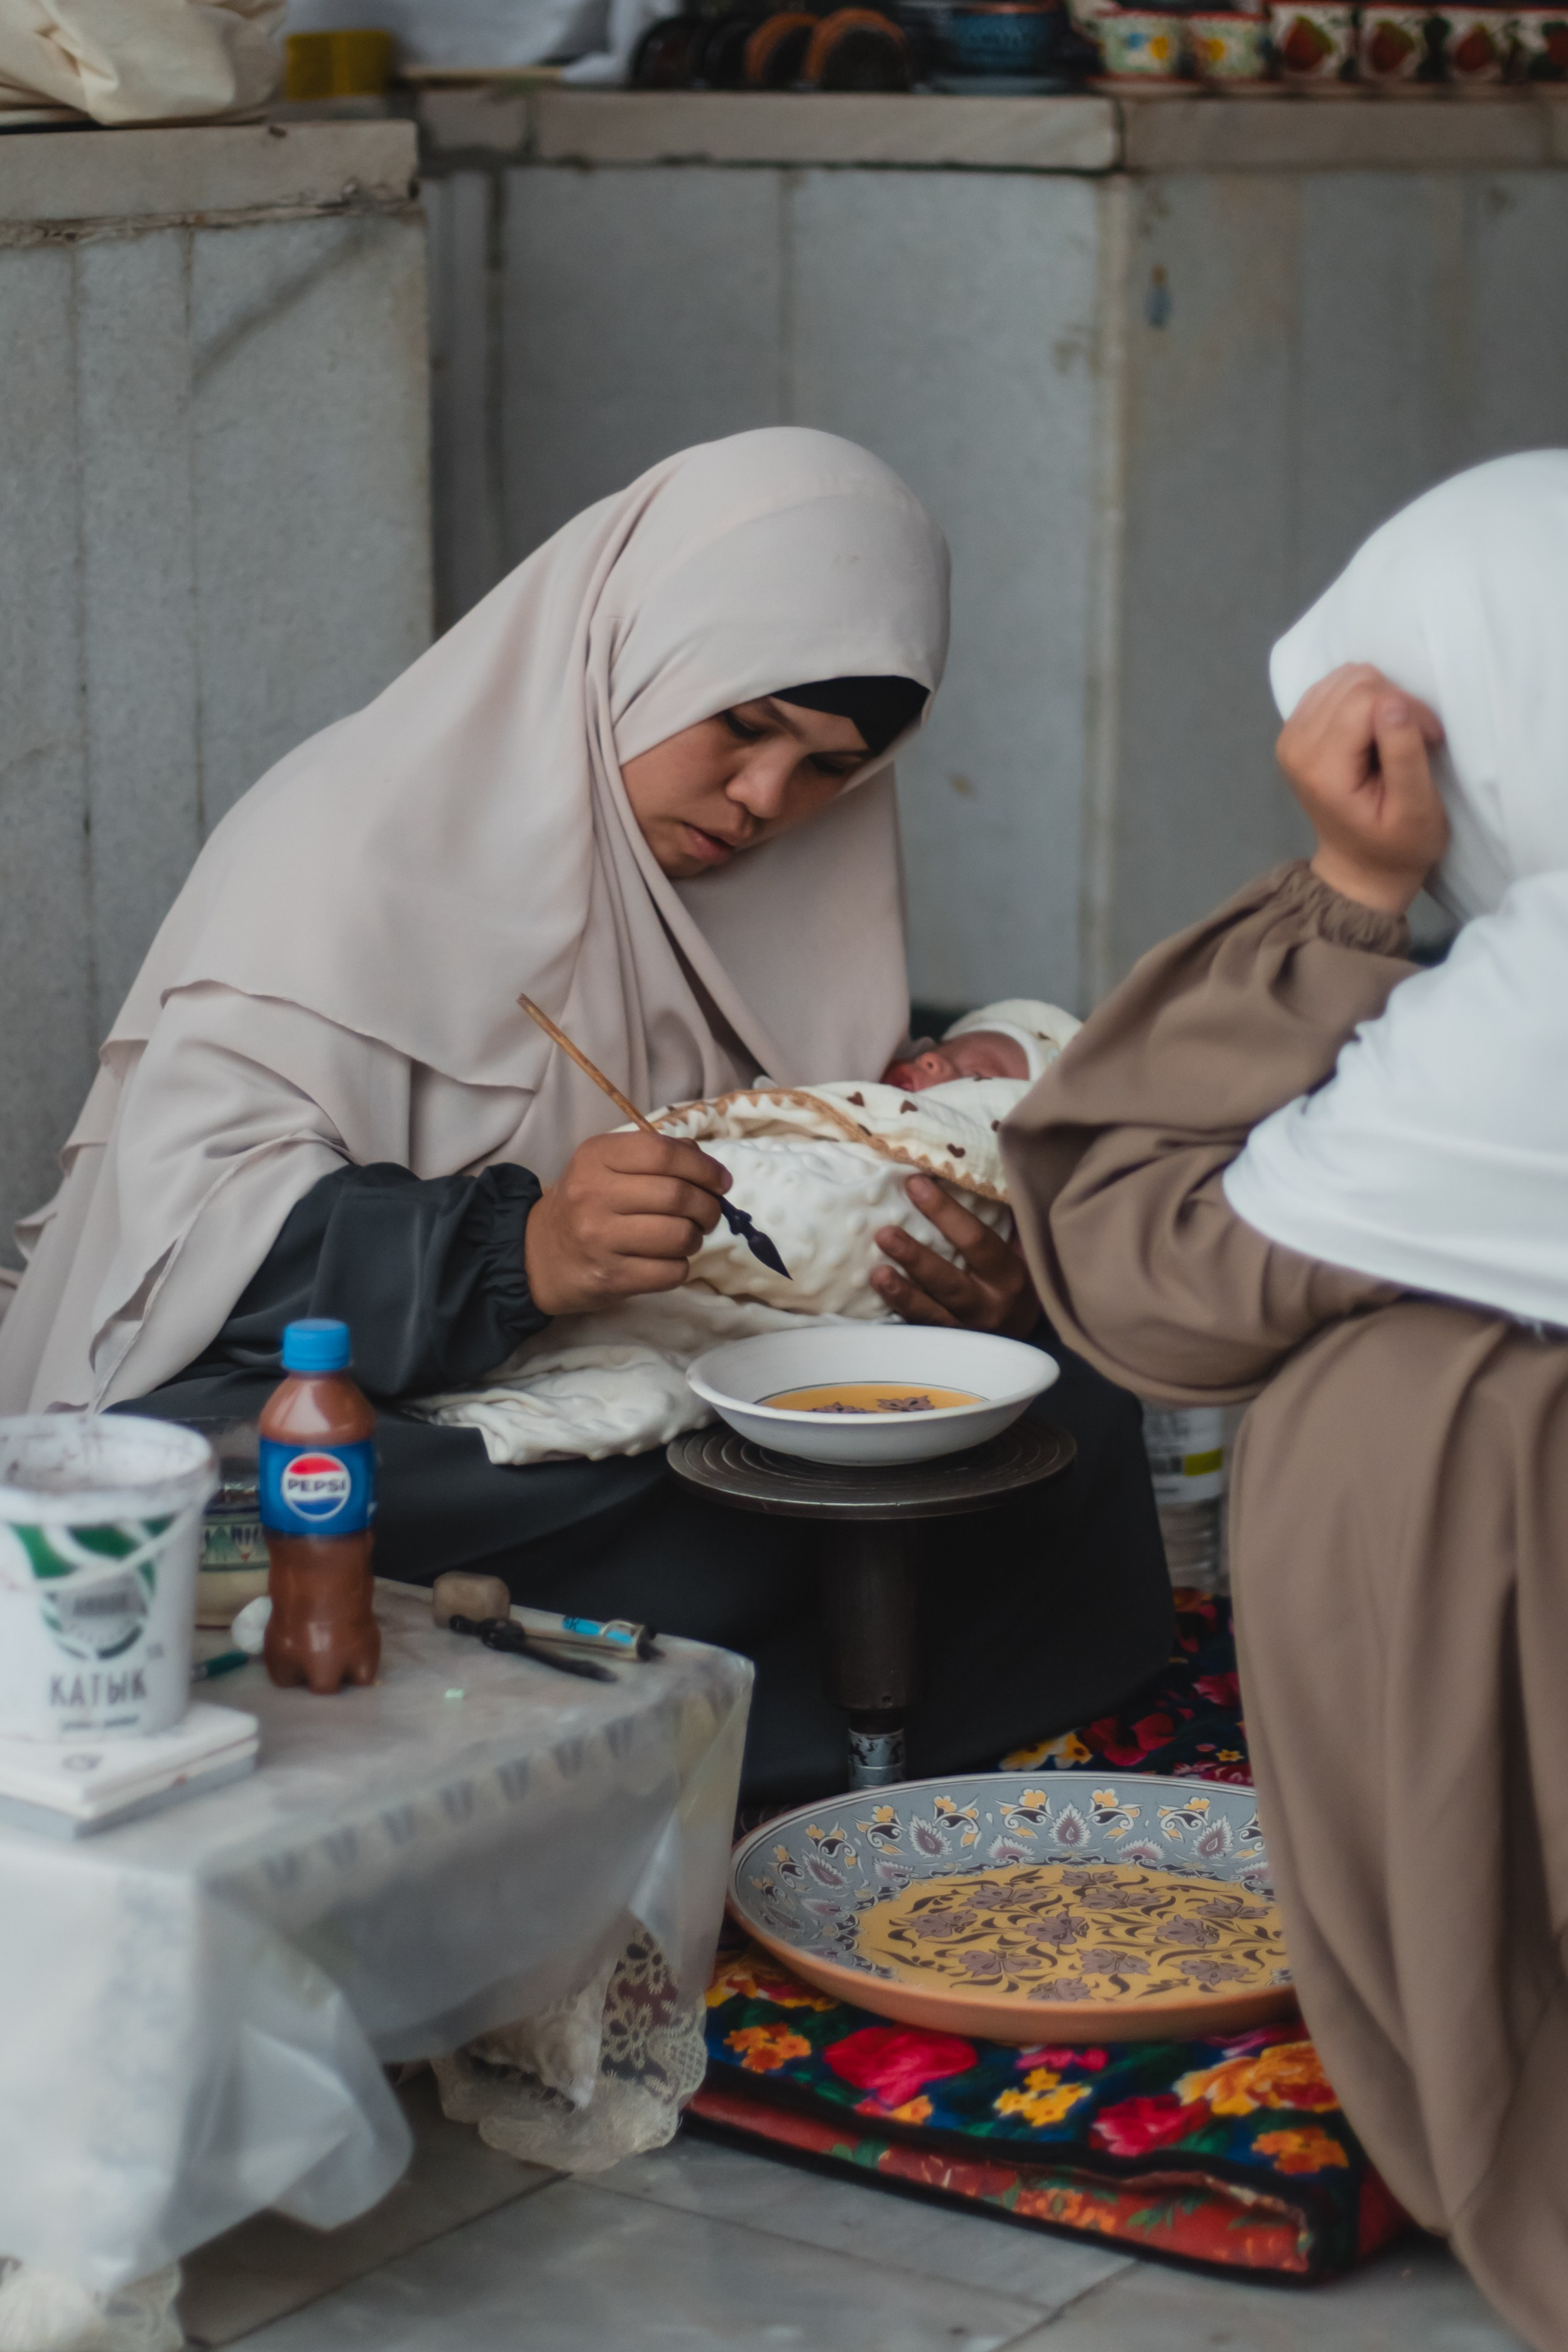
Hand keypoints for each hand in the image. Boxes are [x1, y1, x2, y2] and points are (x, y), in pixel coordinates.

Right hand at [525, 1131, 730, 1315]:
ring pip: (679, 1236)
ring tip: (685, 1237)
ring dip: (695, 1238)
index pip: (663, 1153)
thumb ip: (656, 1156)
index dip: (703, 1167)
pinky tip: (666, 1260)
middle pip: (677, 1196)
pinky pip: (670, 1272)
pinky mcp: (609, 1278)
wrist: (540, 1255)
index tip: (720, 1182)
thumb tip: (709, 1168)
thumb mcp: (607, 1166)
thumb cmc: (586, 1204)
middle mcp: (593, 1195)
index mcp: (596, 1157)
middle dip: (708, 1206)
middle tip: (708, 1214)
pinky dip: (680, 1267)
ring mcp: (599, 1239)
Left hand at [872, 1176, 1038, 1336]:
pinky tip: (880, 1296)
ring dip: (902, 1293)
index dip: (945, 1212)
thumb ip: (1001, 1219)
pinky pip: (921, 1329)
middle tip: (885, 1234)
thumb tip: (968, 1170)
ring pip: (931, 1312)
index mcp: (1009, 1275)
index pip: (976, 1240)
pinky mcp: (947, 1346)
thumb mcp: (1020, 1249)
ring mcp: (967, 1330)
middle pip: (950, 1281)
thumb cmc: (1013, 1276)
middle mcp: (989, 1305)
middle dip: (917, 1258)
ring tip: (876, 1273)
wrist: (1022, 1332)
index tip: (915, 1184)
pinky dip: (900, 1312)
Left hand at [1275, 663, 1447, 915]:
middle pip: (1354, 682)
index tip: (1430, 740)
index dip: (1408, 710)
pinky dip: (1362, 700)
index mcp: (1321, 766)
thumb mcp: (1416, 807)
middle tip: (1415, 739)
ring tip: (1396, 737)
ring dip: (1380, 698)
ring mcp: (1291, 735)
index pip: (1367, 698)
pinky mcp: (1297, 730)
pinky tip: (1374, 732)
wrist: (1361, 867)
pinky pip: (1334, 687)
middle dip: (1395, 701)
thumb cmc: (1398, 845)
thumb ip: (1403, 752)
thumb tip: (1393, 702)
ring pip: (1344, 678)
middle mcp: (1295, 744)